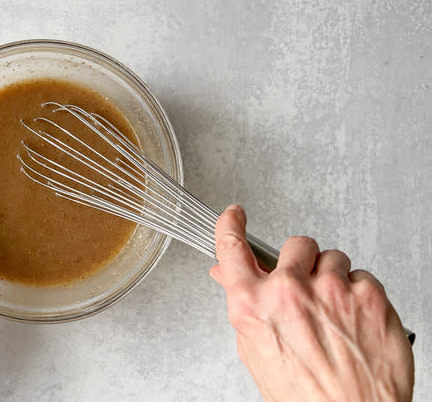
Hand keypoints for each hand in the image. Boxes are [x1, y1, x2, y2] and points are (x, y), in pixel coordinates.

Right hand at [210, 205, 413, 401]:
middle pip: (294, 245)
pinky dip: (359, 294)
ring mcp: (331, 289)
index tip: (234, 215)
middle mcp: (289, 291)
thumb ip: (245, 306)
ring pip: (332, 258)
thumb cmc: (304, 396)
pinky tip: (354, 321)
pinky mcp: (369, 294)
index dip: (230, 225)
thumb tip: (230, 276)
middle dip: (299, 262)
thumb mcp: (257, 351)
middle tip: (305, 289)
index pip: (233, 248)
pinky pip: (362, 276)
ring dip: (331, 278)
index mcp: (253, 306)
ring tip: (334, 313)